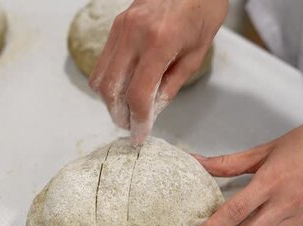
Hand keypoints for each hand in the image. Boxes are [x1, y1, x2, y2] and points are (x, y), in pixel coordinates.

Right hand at [89, 0, 227, 144]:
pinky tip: (123, 88)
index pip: (137, 94)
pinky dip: (108, 82)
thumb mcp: (196, 53)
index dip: (137, 120)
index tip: (139, 136)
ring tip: (126, 110)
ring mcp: (120, 28)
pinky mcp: (115, 25)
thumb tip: (151, 111)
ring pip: (100, 77)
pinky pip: (102, 62)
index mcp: (159, 42)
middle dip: (119, 115)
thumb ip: (171, 84)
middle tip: (131, 127)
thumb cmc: (203, 10)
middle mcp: (133, 34)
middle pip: (111, 89)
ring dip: (109, 101)